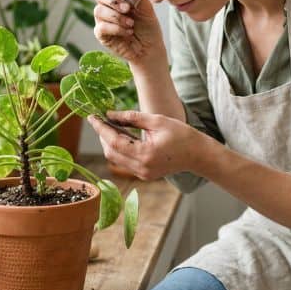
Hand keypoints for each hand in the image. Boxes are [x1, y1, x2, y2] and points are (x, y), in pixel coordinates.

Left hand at [87, 109, 214, 180]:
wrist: (198, 155)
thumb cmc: (181, 135)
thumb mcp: (156, 121)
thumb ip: (131, 118)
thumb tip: (109, 114)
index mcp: (145, 154)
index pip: (113, 141)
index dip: (100, 128)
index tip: (92, 116)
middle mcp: (141, 168)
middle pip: (110, 152)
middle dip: (102, 135)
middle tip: (99, 119)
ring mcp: (142, 174)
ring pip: (115, 158)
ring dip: (109, 142)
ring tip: (108, 125)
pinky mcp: (144, 175)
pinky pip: (124, 162)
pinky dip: (118, 149)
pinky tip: (120, 136)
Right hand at [93, 0, 164, 64]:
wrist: (150, 47)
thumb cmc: (147, 26)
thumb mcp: (146, 7)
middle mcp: (107, 5)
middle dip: (113, 0)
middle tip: (128, 8)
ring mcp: (102, 19)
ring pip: (98, 10)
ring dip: (117, 16)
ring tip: (131, 24)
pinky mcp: (101, 34)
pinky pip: (101, 27)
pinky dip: (116, 28)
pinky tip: (127, 31)